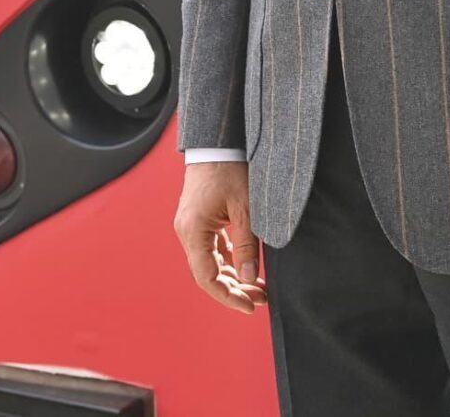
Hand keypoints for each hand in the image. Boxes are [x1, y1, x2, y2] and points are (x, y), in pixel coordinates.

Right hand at [174, 161, 265, 313]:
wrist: (217, 142)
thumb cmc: (231, 170)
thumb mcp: (246, 209)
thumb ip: (247, 246)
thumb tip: (250, 279)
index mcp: (194, 231)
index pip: (207, 278)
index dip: (228, 297)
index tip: (250, 307)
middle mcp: (187, 232)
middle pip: (208, 274)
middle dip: (234, 289)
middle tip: (262, 298)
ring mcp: (191, 226)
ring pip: (210, 263)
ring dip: (232, 277)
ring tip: (259, 287)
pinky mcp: (198, 221)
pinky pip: (212, 249)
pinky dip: (229, 261)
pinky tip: (247, 267)